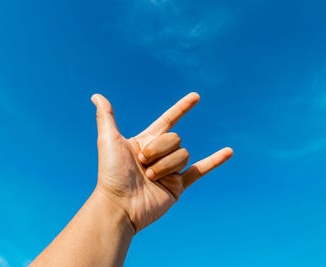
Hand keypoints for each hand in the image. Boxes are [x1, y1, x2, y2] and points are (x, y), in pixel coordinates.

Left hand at [91, 92, 232, 232]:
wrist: (120, 206)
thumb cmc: (111, 173)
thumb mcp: (108, 140)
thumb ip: (106, 117)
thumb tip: (96, 96)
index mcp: (146, 142)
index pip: (168, 120)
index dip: (182, 108)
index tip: (196, 97)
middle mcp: (160, 154)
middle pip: (175, 139)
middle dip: (159, 149)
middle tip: (142, 163)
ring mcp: (170, 170)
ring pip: (183, 154)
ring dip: (166, 165)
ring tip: (150, 177)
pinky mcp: (178, 186)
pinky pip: (200, 170)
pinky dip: (215, 161)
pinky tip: (229, 151)